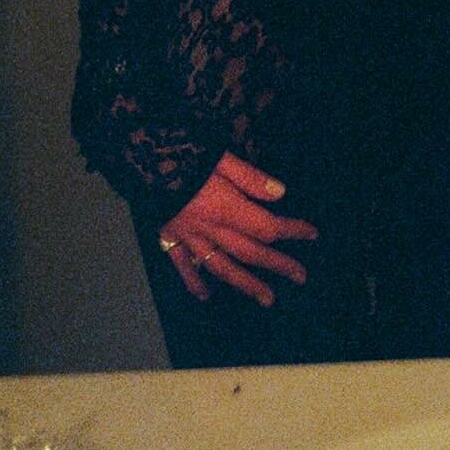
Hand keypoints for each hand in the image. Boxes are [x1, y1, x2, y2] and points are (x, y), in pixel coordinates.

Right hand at [157, 151, 317, 307]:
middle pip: (249, 251)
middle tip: (300, 276)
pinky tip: (205, 295)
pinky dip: (194, 282)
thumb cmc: (183, 151)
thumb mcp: (220, 156)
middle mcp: (209, 229)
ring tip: (266, 298)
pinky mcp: (169, 237)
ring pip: (220, 266)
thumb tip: (280, 193)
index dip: (291, 230)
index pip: (266, 225)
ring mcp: (187, 237)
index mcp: (225, 208)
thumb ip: (250, 177)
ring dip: (245, 284)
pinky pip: (182, 266)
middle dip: (277, 264)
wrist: (137, 158)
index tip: (312, 234)